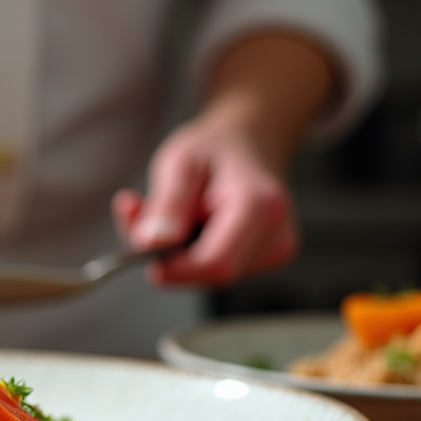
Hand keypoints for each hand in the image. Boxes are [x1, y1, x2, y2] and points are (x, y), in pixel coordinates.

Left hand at [111, 117, 297, 286]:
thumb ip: (167, 203)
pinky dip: (192, 256)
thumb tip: (151, 244)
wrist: (248, 144)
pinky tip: (189, 227)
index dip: (175, 268)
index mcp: (260, 205)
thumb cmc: (214, 150)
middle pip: (214, 274)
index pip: (216, 262)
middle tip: (145, 219)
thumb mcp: (180, 162)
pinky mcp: (267, 259)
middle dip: (172, 258)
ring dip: (179, 256)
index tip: (142, 250)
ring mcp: (276, 250)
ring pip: (213, 276)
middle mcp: (277, 234)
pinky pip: (219, 272)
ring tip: (172, 215)